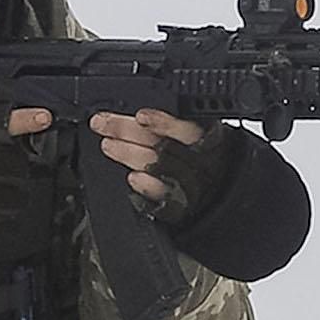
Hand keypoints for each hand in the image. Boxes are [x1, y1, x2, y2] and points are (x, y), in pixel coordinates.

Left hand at [88, 110, 240, 225]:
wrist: (216, 195)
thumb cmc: (198, 157)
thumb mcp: (193, 133)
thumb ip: (168, 123)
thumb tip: (128, 112)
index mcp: (211, 140)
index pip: (189, 129)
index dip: (164, 123)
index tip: (141, 116)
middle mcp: (203, 163)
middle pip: (165, 146)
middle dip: (130, 132)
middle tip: (103, 124)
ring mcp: (191, 187)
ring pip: (160, 169)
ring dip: (130, 155)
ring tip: (108, 144)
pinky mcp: (180, 207)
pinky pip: (164, 199)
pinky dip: (148, 188)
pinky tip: (133, 178)